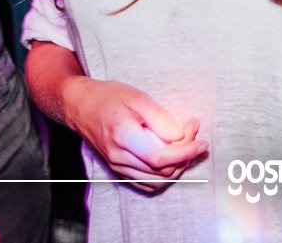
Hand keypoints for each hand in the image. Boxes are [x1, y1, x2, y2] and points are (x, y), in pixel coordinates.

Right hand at [62, 77, 206, 191]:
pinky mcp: (118, 170)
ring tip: (187, 144)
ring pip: (156, 181)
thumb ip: (160, 119)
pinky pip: (146, 183)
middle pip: (161, 171)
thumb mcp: (138, 98)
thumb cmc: (109, 97)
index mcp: (123, 137)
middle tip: (194, 131)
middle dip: (185, 155)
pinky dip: (164, 175)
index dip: (185, 151)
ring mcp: (117, 167)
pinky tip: (173, 157)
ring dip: (177, 167)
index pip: (160, 158)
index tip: (201, 140)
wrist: (81, 106)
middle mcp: (119, 158)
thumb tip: (181, 136)